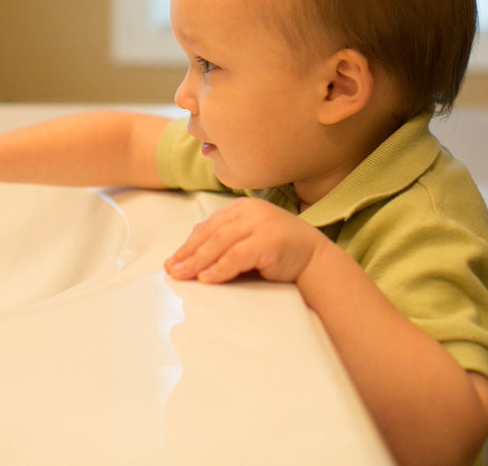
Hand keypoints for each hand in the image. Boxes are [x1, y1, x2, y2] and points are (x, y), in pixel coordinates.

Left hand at [164, 197, 327, 284]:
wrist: (316, 262)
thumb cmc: (281, 253)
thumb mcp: (250, 240)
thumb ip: (227, 240)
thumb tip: (192, 253)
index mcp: (243, 208)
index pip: (209, 225)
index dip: (189, 243)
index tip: (172, 260)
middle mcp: (250, 211)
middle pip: (211, 233)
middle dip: (188, 253)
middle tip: (171, 270)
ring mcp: (260, 224)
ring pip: (219, 243)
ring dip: (197, 261)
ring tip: (182, 276)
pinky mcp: (267, 241)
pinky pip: (236, 256)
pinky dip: (218, 268)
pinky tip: (206, 279)